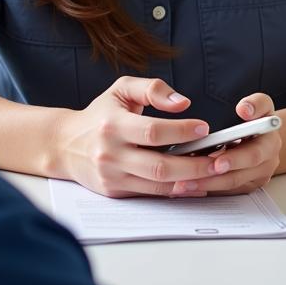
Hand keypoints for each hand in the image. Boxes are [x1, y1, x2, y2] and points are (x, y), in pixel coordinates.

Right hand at [57, 76, 217, 197]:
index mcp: (113, 125)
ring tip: (215, 173)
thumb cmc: (101, 113)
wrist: (65, 145)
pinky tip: (196, 184)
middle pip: (159, 165)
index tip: (205, 129)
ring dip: (190, 182)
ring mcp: (112, 176)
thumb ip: (153, 89)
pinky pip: (151, 195)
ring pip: (157, 185)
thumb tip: (183, 103)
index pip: (153, 131)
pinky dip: (176, 191)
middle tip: (220, 160)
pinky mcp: (115, 191)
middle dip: (194, 165)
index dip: (181, 131)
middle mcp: (111, 153)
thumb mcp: (122, 89)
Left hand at [196, 93, 282, 194]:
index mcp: (269, 143)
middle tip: (192, 177)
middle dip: (215, 177)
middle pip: (239, 175)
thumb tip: (244, 110)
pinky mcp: (247, 186)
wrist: (266, 136)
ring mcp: (258, 177)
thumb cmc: (258, 119)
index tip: (217, 162)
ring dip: (207, 185)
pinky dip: (208, 188)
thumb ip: (255, 104)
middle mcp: (267, 163)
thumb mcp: (261, 105)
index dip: (235, 159)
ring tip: (183, 184)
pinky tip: (189, 186)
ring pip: (231, 184)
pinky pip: (227, 191)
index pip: (254, 153)